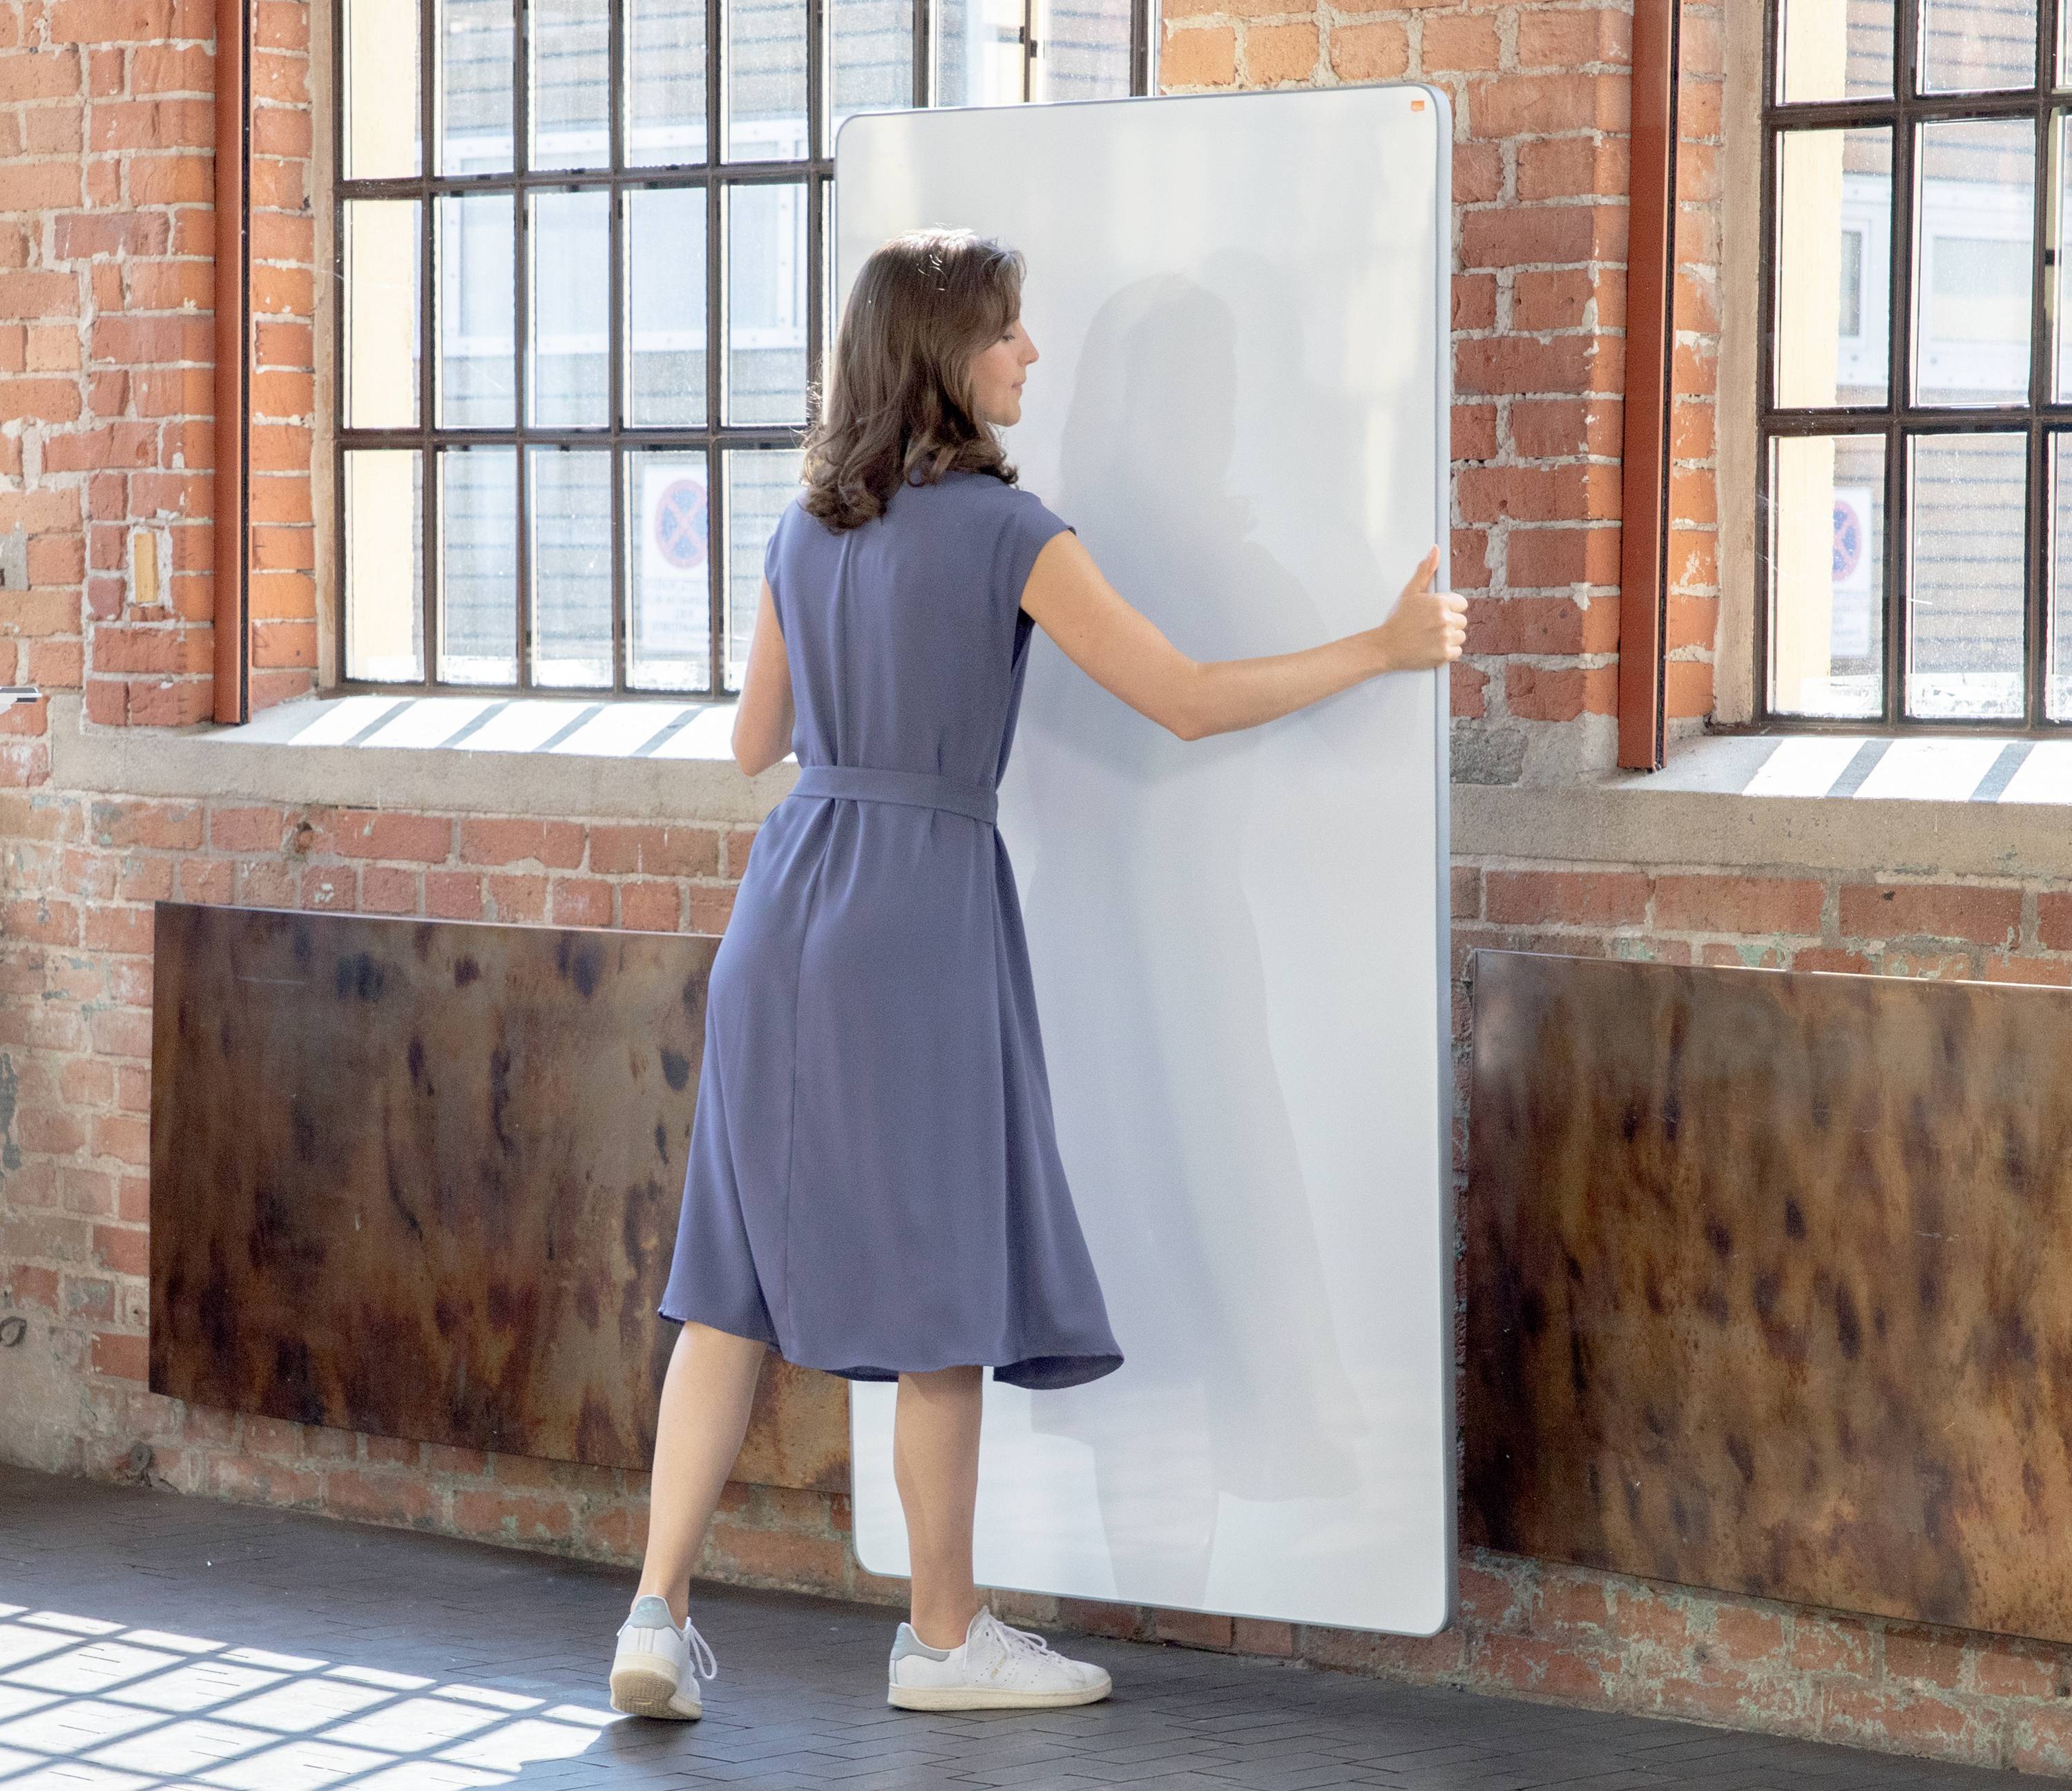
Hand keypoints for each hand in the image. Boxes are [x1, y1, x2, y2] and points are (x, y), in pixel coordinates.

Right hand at [1368, 547, 1465, 673]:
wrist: (1385, 646)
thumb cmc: (1397, 620)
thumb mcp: (1410, 592)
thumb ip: (1425, 571)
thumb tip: (1434, 549)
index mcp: (1439, 603)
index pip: (1461, 604)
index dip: (1449, 609)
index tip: (1435, 614)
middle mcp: (1445, 620)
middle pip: (1461, 621)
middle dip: (1448, 623)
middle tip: (1429, 627)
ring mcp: (1445, 638)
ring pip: (1460, 636)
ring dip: (1449, 638)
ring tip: (1430, 637)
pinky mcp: (1444, 655)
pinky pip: (1456, 652)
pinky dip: (1446, 652)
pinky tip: (1432, 647)